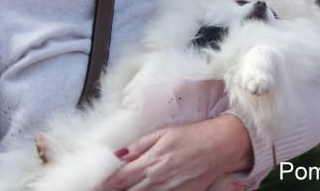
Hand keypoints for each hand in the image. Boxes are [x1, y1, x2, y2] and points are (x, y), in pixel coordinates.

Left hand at [100, 115, 251, 190]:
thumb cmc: (193, 135)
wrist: (221, 146)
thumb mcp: (164, 133)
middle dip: (116, 190)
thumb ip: (140, 145)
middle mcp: (157, 180)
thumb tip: (119, 154)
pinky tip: (148, 190)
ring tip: (124, 189)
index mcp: (151, 162)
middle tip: (106, 188)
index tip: (97, 185)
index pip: (119, 179)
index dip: (106, 184)